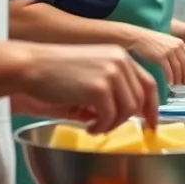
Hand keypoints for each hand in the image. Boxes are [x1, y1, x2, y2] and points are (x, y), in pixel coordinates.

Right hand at [14, 42, 158, 133]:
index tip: (151, 124)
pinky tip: (88, 126)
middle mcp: (121, 62)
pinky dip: (101, 127)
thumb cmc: (56, 71)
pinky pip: (110, 117)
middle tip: (108, 128)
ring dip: (112, 124)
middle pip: (139, 100)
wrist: (31, 65)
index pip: (148, 84)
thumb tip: (132, 112)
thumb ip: (114, 85)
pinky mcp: (99, 88)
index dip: (152, 106)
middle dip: (126, 120)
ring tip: (94, 126)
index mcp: (121, 56)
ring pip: (127, 111)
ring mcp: (112, 74)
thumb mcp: (93, 70)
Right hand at [126, 27, 184, 85]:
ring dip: (178, 78)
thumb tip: (181, 65)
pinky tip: (169, 83)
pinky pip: (168, 70)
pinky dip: (170, 78)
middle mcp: (176, 46)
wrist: (138, 37)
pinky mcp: (160, 57)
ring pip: (178, 68)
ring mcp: (169, 51)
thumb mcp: (167, 43)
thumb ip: (176, 51)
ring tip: (177, 84)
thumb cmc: (151, 42)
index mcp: (180, 43)